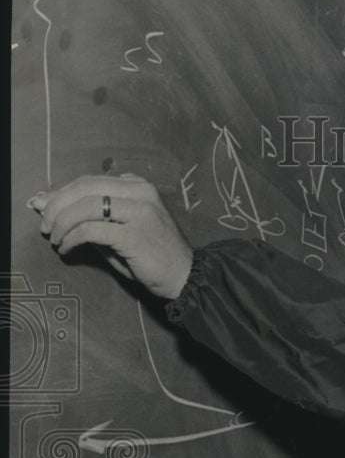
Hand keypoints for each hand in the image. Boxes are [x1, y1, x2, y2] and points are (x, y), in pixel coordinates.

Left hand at [31, 174, 193, 299]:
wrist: (185, 276)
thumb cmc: (153, 255)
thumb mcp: (121, 229)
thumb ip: (90, 217)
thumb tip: (46, 205)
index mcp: (139, 186)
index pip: (90, 181)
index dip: (62, 194)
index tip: (47, 210)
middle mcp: (141, 193)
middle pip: (84, 188)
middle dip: (57, 206)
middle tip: (45, 225)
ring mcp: (140, 212)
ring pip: (85, 206)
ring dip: (61, 223)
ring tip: (56, 238)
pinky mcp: (134, 235)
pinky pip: (90, 230)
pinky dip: (72, 238)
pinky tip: (68, 248)